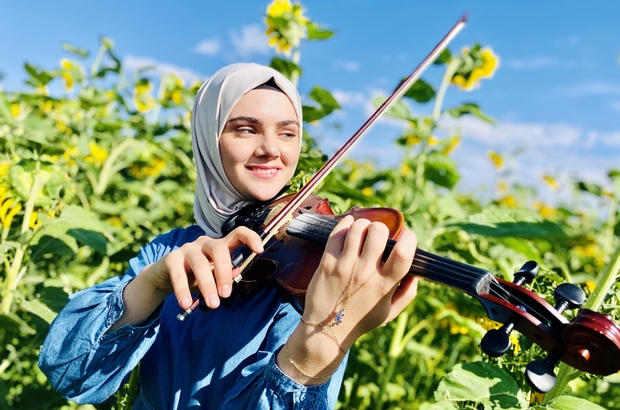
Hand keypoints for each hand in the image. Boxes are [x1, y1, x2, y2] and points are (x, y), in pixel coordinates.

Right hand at [145, 226, 264, 309]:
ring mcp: (187, 249)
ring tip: (212, 304)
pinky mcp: (171, 258)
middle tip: (226, 294)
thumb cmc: (196, 276)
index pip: (237, 233)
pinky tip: (186, 304)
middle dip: (225, 272)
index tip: (259, 249)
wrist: (165, 277)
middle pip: (219, 249)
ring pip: (200, 263)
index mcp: (220, 245)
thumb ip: (226, 275)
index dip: (250, 238)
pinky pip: (179, 274)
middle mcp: (205, 242)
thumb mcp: (213, 277)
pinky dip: (183, 290)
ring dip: (207, 285)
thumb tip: (237, 273)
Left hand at [303, 215, 418, 348]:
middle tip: (379, 234)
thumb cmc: (360, 320)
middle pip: (379, 233)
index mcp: (384, 285)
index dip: (409, 238)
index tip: (406, 237)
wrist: (325, 331)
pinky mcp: (327, 263)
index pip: (403, 253)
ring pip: (357, 229)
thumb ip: (407, 293)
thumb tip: (418, 273)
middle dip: (382, 228)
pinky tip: (350, 225)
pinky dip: (345, 224)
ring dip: (363, 224)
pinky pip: (337, 234)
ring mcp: (345, 267)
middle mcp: (365, 274)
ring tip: (364, 230)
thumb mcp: (390, 313)